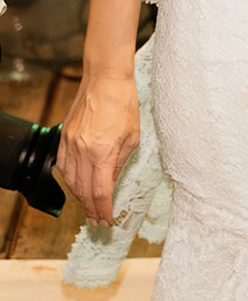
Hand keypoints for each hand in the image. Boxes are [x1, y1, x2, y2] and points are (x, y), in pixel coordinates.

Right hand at [56, 69, 139, 225]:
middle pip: (83, 190)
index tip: (107, 221)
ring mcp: (69, 144)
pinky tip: (78, 185)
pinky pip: (63, 166)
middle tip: (98, 220)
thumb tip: (111, 182)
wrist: (105, 79)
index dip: (103, 210)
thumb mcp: (132, 136)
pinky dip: (70, 179)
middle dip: (90, 208)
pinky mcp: (63, 137)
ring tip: (89, 206)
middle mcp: (81, 151)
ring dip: (79, 196)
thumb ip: (119, 163)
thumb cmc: (124, 104)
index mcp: (101, 152)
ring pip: (70, 180)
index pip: (100, 192)